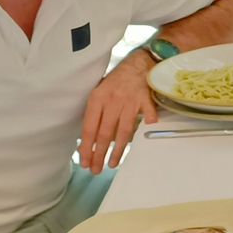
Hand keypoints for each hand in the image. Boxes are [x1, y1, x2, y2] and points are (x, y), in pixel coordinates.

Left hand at [80, 57, 157, 173]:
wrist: (139, 62)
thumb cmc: (118, 80)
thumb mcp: (101, 92)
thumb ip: (97, 112)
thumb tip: (90, 139)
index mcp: (97, 98)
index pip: (89, 128)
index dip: (86, 147)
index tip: (84, 162)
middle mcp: (112, 100)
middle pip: (104, 133)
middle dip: (99, 154)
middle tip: (96, 170)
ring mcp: (130, 100)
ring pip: (123, 131)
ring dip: (118, 150)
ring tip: (112, 163)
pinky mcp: (146, 100)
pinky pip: (148, 116)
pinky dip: (148, 126)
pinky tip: (145, 138)